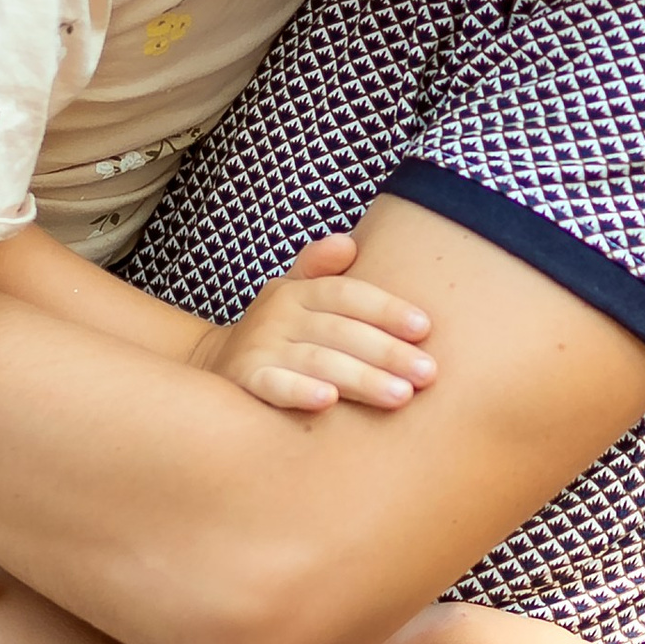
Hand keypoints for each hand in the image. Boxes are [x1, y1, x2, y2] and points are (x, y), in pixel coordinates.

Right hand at [190, 231, 436, 412]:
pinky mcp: (244, 379)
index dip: (386, 309)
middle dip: (387, 352)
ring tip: (401, 395)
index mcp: (298, 291)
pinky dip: (299, 391)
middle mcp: (279, 314)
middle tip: (428, 373)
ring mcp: (260, 346)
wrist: (216, 365)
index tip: (425, 328)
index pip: (347, 294)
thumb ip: (322, 268)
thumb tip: (348, 243)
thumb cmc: (278, 331)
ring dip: (361, 378)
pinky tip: (328, 400)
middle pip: (340, 330)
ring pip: (318, 361)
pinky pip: (274, 384)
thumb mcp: (295, 292)